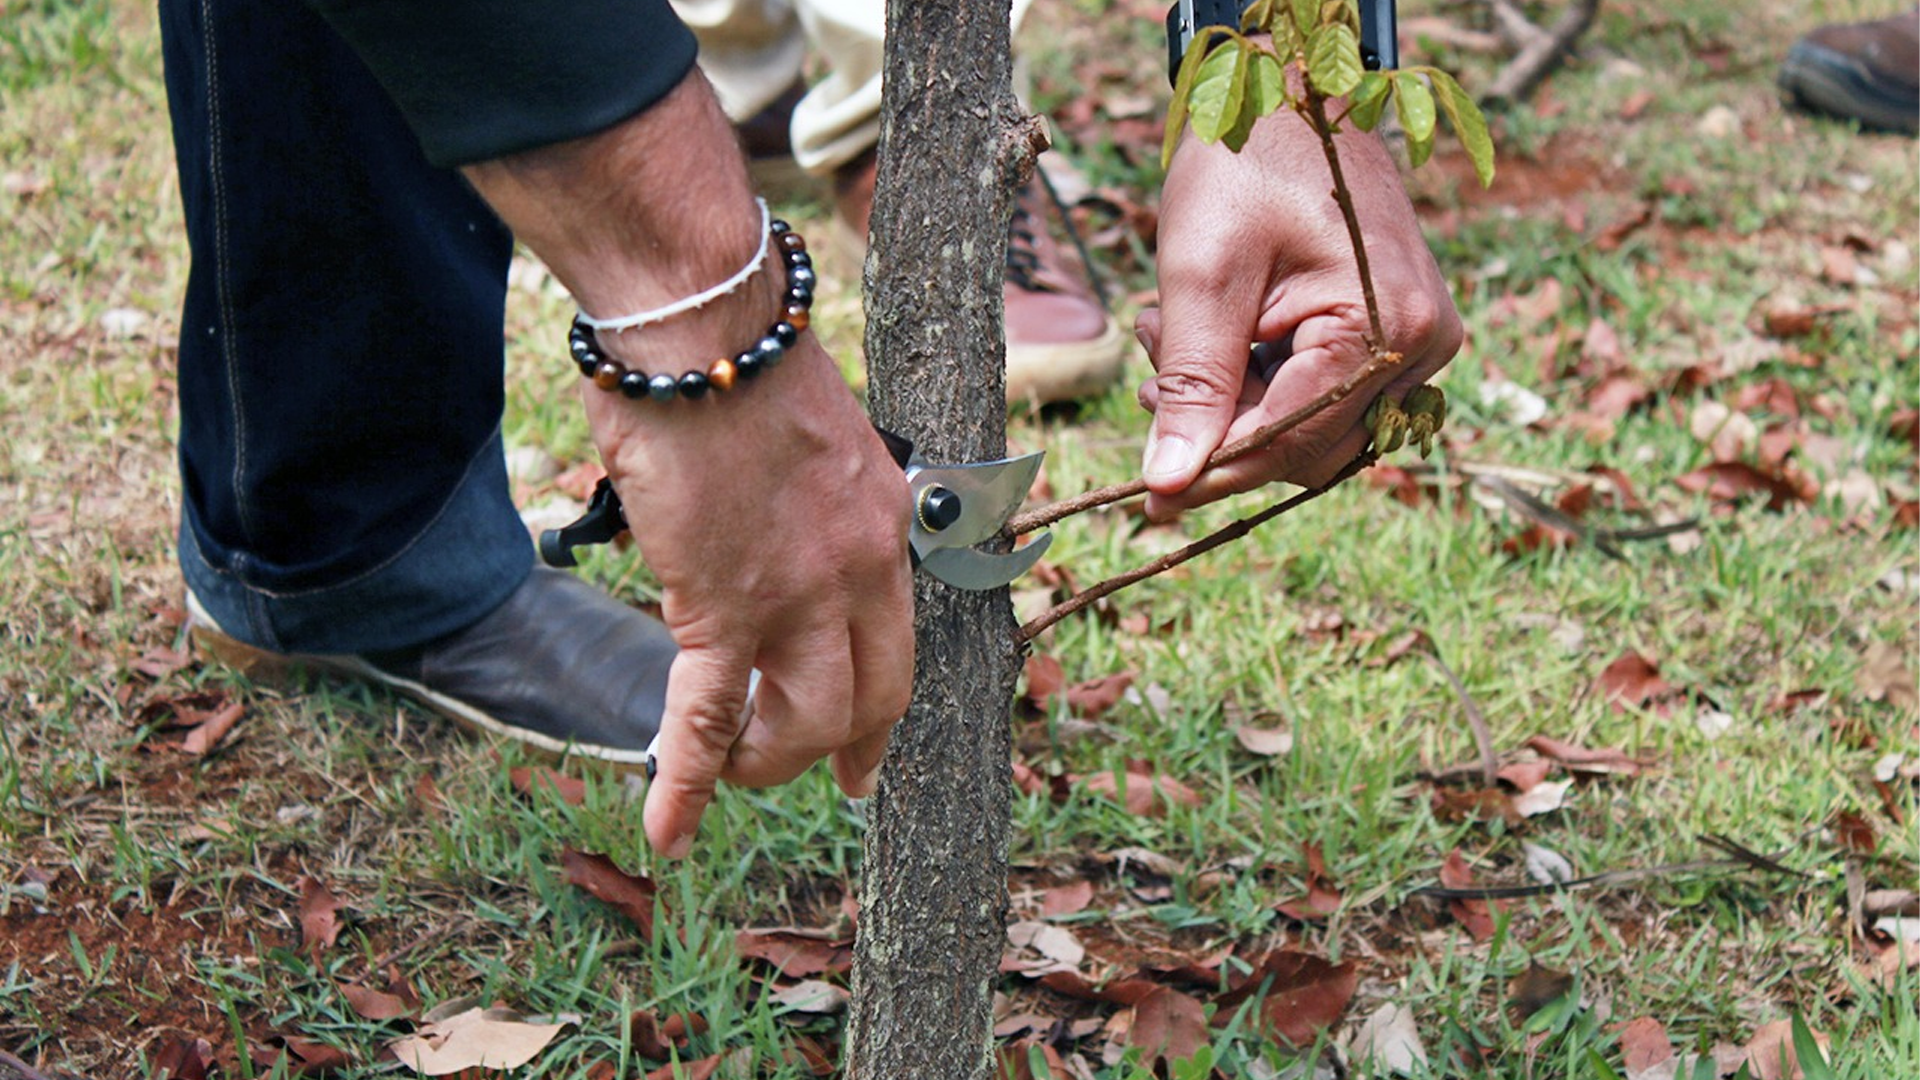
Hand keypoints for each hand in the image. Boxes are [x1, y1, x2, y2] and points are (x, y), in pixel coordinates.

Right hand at [462, 71, 912, 858]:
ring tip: (731, 771)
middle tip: (820, 777)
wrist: (703, 326)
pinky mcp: (725, 603)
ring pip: (805, 719)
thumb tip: (776, 514)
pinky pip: (709, 714)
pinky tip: (667, 828)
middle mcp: (861, 568)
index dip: (882, 705)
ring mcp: (799, 592)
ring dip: (769, 762)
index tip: (868, 746)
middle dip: (842, 748)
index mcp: (884, 523)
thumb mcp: (815, 433)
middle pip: (871, 695)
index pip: (899, 639)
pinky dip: (688, 779)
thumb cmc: (736, 357)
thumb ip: (814, 492)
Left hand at [1135, 109, 1461, 519]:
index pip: (1294, 439)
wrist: (1287, 94)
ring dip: (1231, 404)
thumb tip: (1172, 484)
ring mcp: (1415, 341)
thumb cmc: (1245, 164)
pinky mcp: (1391, 335)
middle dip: (1221, 427)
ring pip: (1310, 428)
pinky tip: (1205, 335)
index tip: (1149, 497)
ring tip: (1166, 336)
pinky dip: (1254, 383)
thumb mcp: (1203, 274)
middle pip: (1308, 445)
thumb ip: (1193, 384)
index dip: (1217, 469)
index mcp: (1388, 326)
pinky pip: (1319, 395)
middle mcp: (1421, 345)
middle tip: (1149, 381)